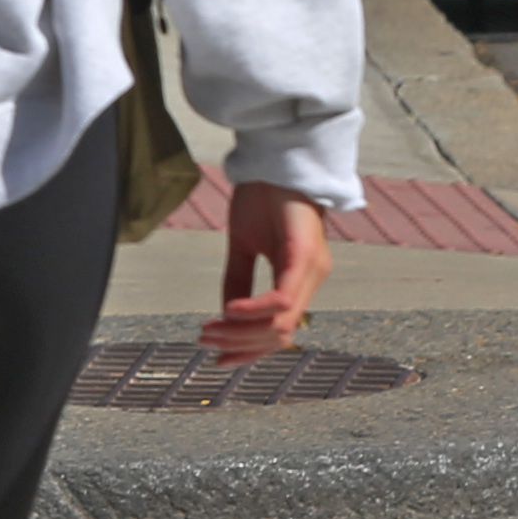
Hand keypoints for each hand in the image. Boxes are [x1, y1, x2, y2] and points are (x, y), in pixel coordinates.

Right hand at [204, 179, 336, 355]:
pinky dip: (254, 311)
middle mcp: (311, 280)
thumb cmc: (264, 197)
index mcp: (299, 280)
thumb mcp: (244, 245)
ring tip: (209, 330)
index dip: (249, 353)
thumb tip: (225, 315)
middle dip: (240, 347)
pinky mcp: (304, 257)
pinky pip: (282, 300)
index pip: (280, 333)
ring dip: (242, 334)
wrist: (278, 158)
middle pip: (280, 337)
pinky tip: (229, 310)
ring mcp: (311, 270)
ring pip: (282, 326)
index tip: (217, 359)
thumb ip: (238, 279)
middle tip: (206, 342)